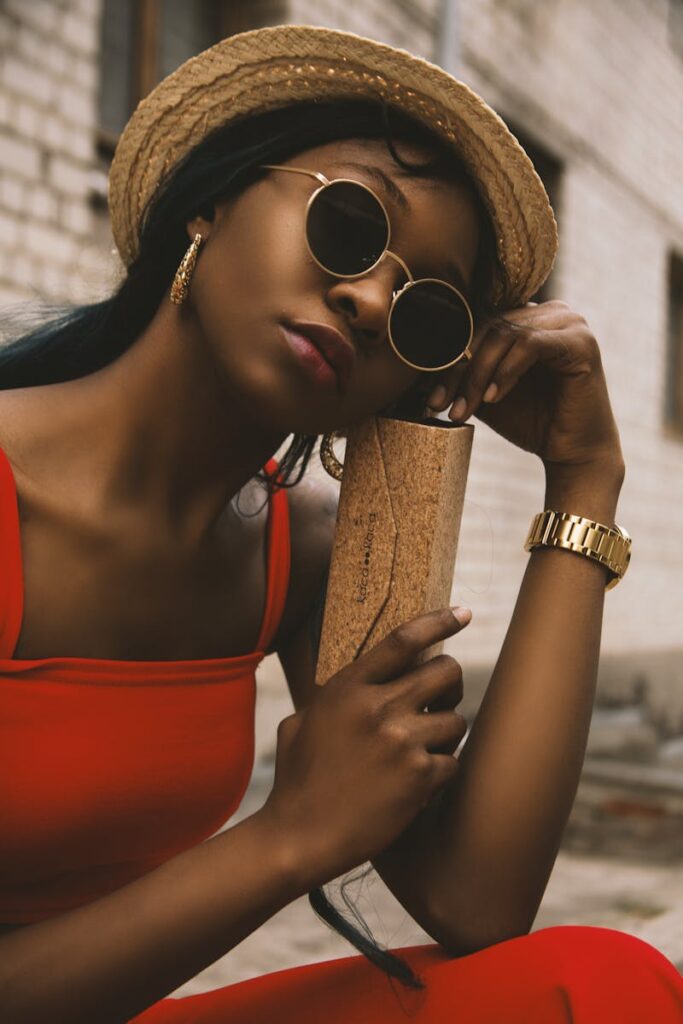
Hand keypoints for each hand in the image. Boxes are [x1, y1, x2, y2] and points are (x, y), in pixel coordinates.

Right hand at [261, 607, 470, 888]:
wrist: (299, 836)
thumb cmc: (297, 781)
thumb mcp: (302, 721)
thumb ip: (335, 695)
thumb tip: (360, 679)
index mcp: (348, 688)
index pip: (403, 640)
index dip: (439, 621)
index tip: (464, 613)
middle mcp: (378, 707)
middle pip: (446, 671)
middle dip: (451, 684)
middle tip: (442, 700)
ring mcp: (401, 742)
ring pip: (457, 719)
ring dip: (447, 734)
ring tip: (424, 751)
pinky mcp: (419, 778)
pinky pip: (454, 762)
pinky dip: (441, 772)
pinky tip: (418, 784)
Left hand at [425, 300, 623, 473]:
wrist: (572, 453)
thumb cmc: (530, 421)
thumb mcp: (483, 393)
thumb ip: (460, 373)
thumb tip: (414, 366)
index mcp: (527, 318)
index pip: (477, 325)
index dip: (448, 358)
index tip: (430, 396)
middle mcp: (549, 312)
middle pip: (487, 328)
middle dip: (459, 370)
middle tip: (439, 404)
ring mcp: (568, 322)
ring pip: (504, 335)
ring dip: (477, 375)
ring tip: (465, 409)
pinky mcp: (580, 341)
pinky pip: (530, 345)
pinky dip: (506, 371)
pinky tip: (494, 398)